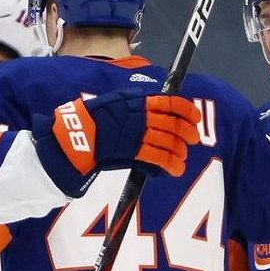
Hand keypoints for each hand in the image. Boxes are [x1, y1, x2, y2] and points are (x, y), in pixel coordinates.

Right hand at [33, 89, 200, 195]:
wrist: (75, 136)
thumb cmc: (91, 119)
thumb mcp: (114, 102)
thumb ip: (133, 105)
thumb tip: (152, 109)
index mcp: (137, 101)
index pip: (170, 102)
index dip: (187, 110)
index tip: (194, 117)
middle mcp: (141, 116)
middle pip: (174, 124)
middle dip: (187, 132)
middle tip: (193, 139)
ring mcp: (139, 134)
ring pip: (170, 142)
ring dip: (179, 152)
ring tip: (181, 158)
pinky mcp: (135, 152)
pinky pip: (160, 158)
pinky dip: (171, 164)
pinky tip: (176, 169)